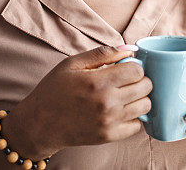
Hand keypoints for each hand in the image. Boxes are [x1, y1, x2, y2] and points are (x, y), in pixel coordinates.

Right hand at [0, 45, 151, 159]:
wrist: (39, 124)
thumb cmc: (54, 90)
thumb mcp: (72, 64)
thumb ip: (103, 53)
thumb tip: (130, 48)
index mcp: (98, 82)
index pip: (137, 71)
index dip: (134, 66)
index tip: (126, 68)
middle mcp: (107, 103)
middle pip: (146, 87)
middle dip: (140, 80)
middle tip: (127, 80)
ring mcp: (109, 122)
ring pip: (146, 106)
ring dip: (140, 98)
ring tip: (126, 95)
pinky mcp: (109, 136)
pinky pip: (137, 125)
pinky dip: (134, 117)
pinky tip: (122, 110)